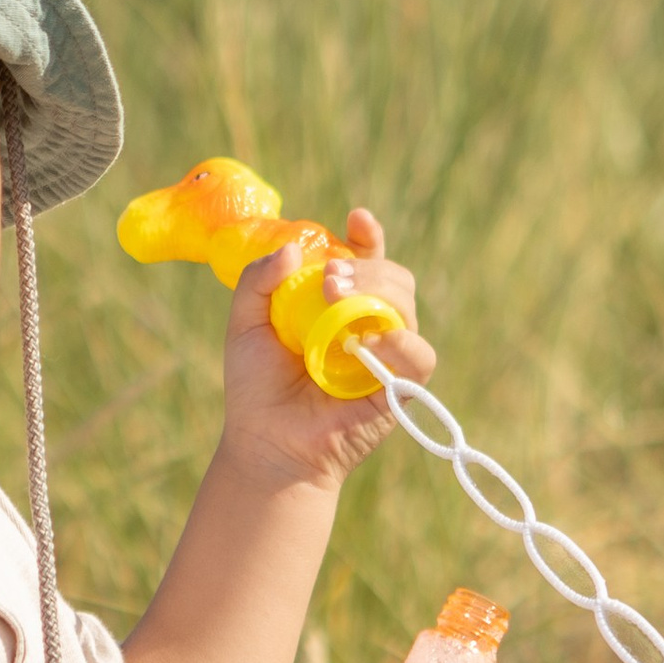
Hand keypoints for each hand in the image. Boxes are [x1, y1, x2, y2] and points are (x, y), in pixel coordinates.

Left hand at [217, 207, 435, 491]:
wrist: (267, 443)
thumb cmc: (256, 388)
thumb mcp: (245, 324)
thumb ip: (258, 281)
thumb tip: (295, 250)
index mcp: (338, 307)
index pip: (366, 261)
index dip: (368, 238)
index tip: (356, 220)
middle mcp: (367, 327)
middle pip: (393, 278)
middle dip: (367, 266)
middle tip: (329, 277)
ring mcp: (387, 356)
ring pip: (407, 307)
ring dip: (378, 292)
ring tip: (336, 298)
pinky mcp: (400, 389)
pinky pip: (418, 355)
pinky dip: (397, 343)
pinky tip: (365, 343)